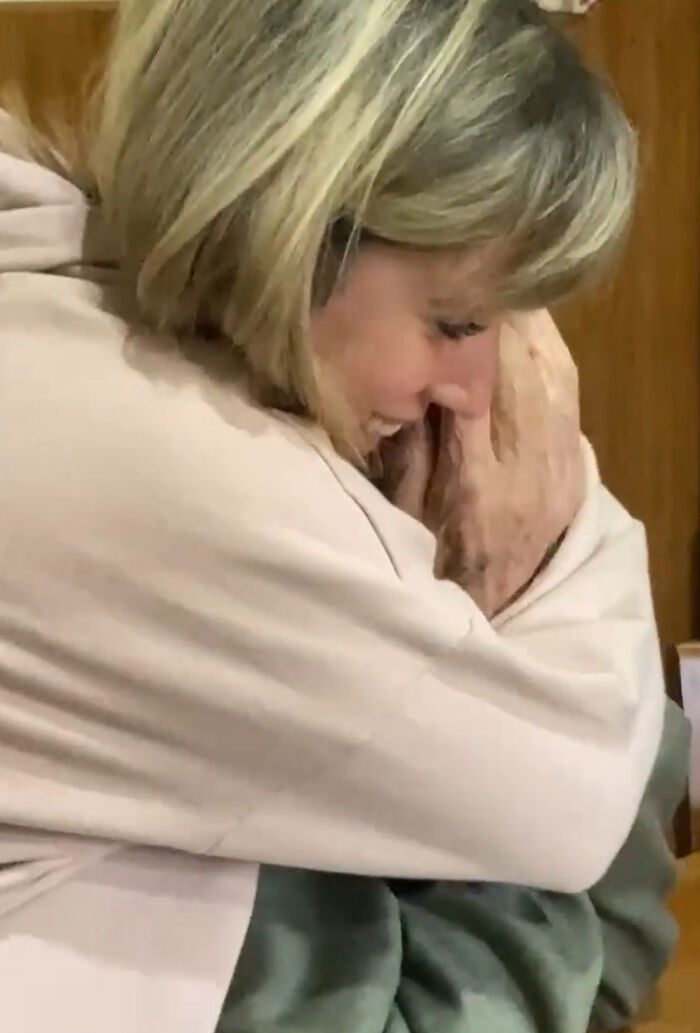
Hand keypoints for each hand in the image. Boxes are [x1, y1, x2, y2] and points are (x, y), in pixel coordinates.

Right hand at [379, 311, 584, 617]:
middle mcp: (526, 473)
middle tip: (472, 269)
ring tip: (500, 284)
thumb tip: (407, 377)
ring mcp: (561, 470)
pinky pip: (571, 393)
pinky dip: (550, 350)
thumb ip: (404, 450)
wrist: (493, 609)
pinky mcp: (577, 467)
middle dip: (499, 316)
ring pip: (554, 375)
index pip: (474, 391)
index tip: (442, 293)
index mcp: (473, 487)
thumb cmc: (433, 563)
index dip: (463, 337)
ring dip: (529, 324)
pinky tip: (531, 325)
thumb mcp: (402, 515)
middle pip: (522, 373)